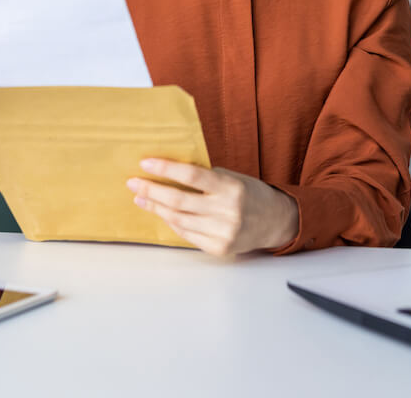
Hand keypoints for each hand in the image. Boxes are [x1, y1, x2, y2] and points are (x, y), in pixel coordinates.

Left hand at [126, 160, 298, 255]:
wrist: (276, 222)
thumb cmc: (250, 194)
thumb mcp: (233, 178)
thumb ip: (206, 178)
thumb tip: (168, 173)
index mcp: (232, 187)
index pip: (192, 175)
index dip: (166, 169)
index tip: (145, 163)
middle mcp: (227, 211)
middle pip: (179, 200)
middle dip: (152, 190)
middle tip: (134, 182)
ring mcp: (223, 232)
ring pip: (178, 219)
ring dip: (156, 208)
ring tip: (142, 198)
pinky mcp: (219, 248)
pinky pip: (186, 234)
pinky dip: (172, 222)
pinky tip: (161, 213)